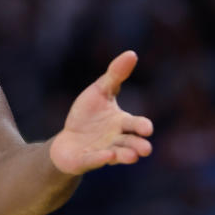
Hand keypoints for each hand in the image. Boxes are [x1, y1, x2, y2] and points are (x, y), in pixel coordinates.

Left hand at [49, 51, 153, 174]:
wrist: (67, 140)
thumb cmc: (87, 115)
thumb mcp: (100, 91)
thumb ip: (116, 75)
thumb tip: (132, 53)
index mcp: (121, 124)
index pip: (135, 125)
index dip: (142, 127)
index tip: (147, 128)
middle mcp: (116, 140)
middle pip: (131, 143)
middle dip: (138, 145)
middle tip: (145, 148)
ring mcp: (103, 152)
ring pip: (118, 155)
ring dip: (125, 156)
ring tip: (131, 156)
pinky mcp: (86, 160)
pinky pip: (94, 161)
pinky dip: (100, 159)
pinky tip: (107, 156)